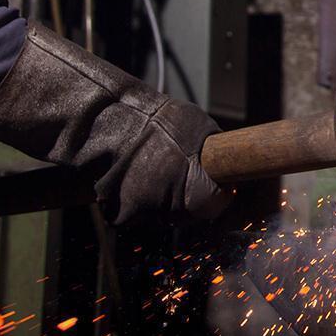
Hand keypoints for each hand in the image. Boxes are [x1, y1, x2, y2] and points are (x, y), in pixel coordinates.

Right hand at [0, 24, 230, 228]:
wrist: (105, 123)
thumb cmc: (154, 120)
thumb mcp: (198, 126)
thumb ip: (213, 153)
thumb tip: (230, 165)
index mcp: (196, 183)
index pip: (217, 203)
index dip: (218, 194)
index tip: (217, 186)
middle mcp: (174, 202)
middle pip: (190, 213)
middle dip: (188, 197)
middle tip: (177, 172)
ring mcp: (148, 212)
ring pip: (163, 215)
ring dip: (161, 199)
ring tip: (149, 168)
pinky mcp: (123, 216)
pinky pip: (136, 214)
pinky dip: (134, 201)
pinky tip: (129, 178)